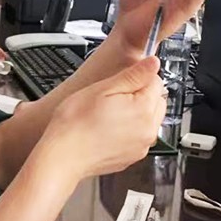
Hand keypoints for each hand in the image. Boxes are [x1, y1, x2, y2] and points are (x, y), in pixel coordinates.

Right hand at [44, 56, 165, 179]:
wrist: (63, 156)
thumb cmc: (75, 123)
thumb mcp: (102, 89)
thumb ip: (132, 75)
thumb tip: (153, 63)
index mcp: (143, 109)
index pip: (156, 81)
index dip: (137, 77)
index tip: (120, 81)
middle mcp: (148, 130)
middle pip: (157, 101)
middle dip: (140, 95)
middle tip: (112, 98)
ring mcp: (141, 146)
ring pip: (149, 120)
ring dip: (136, 113)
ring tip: (108, 115)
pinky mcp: (132, 157)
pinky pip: (139, 137)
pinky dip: (129, 131)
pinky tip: (108, 129)